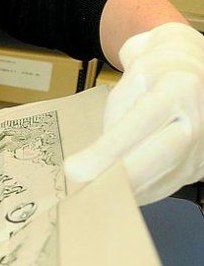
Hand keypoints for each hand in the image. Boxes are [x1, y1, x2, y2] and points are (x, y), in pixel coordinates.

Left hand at [65, 23, 203, 205]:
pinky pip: (167, 186)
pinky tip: (120, 191)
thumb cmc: (153, 79)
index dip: (106, 151)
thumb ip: (116, 121)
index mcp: (177, 88)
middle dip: (119, 177)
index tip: (75, 169)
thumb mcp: (128, 87)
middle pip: (161, 156)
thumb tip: (95, 164)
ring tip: (95, 191)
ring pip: (164, 177)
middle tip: (84, 186)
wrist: (187, 74)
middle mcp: (198, 116)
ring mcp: (203, 144)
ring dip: (126, 190)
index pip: (139, 124)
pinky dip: (140, 192)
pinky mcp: (200, 165)